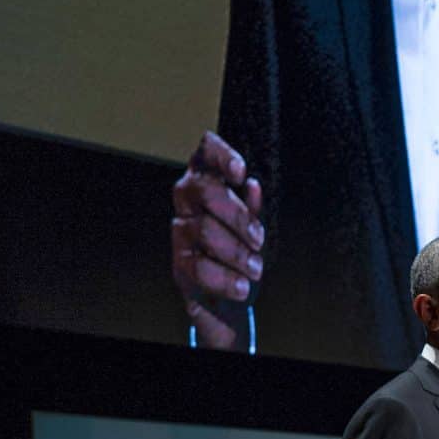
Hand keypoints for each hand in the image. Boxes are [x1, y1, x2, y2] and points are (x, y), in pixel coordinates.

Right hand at [171, 130, 263, 348]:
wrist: (231, 286)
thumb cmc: (243, 239)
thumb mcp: (252, 220)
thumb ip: (251, 204)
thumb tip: (251, 187)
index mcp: (208, 176)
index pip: (206, 152)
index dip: (221, 156)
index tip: (241, 171)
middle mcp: (188, 197)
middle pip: (205, 191)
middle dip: (237, 215)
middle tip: (258, 238)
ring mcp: (182, 228)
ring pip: (203, 230)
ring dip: (235, 251)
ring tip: (255, 269)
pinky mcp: (180, 261)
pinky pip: (198, 267)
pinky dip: (223, 278)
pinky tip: (240, 286)